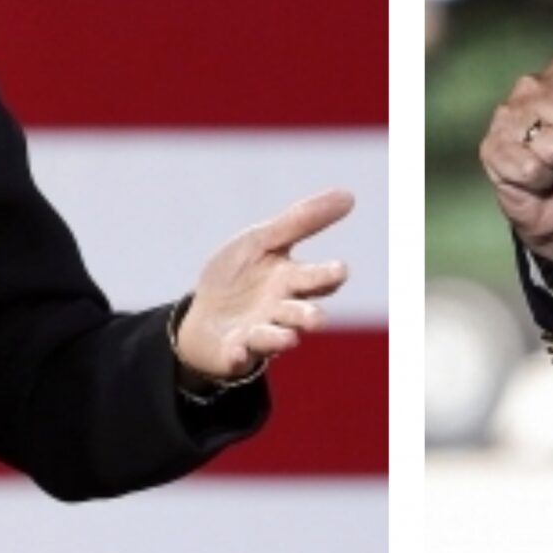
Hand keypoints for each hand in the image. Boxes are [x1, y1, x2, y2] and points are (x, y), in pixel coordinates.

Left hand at [173, 188, 353, 385]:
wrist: (202, 312)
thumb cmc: (239, 274)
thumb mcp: (262, 240)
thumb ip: (301, 220)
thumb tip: (350, 195)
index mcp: (291, 280)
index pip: (318, 279)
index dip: (328, 275)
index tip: (339, 270)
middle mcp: (282, 311)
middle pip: (302, 314)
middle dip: (309, 317)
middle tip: (318, 319)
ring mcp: (260, 334)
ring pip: (276, 338)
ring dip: (281, 338)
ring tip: (288, 338)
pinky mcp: (235, 354)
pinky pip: (239, 357)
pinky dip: (238, 356)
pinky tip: (237, 351)